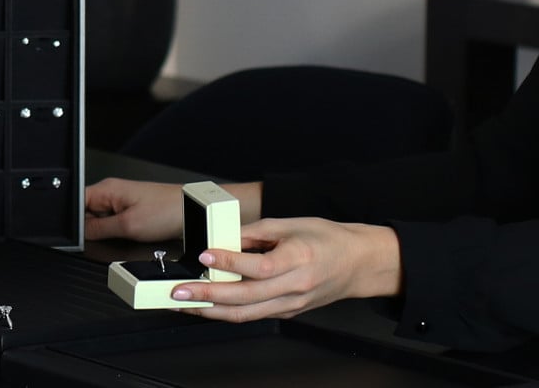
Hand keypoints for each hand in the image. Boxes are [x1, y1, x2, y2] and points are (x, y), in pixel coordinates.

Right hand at [84, 178, 183, 241]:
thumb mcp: (127, 226)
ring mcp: (122, 201)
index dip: (75, 222)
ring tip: (129, 231)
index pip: (75, 204)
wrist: (193, 211)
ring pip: (102, 221)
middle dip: (95, 228)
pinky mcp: (132, 210)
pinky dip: (120, 231)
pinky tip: (133, 232)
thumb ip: (98, 230)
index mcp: (106, 189)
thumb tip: (79, 235)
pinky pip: (115, 223)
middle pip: (87, 214)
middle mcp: (112, 192)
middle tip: (114, 233)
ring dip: (110, 231)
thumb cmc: (167, 211)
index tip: (85, 234)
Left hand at [171, 217, 403, 321]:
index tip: (205, 256)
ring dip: (210, 311)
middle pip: (246, 298)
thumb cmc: (328, 239)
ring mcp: (292, 304)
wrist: (359, 263)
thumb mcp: (292, 224)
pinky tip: (206, 305)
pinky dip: (227, 312)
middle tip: (179, 290)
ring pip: (246, 314)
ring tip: (183, 303)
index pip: (259, 267)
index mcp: (299, 259)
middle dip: (207, 296)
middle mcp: (295, 287)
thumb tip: (222, 239)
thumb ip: (255, 232)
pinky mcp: (287, 312)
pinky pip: (253, 315)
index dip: (229, 264)